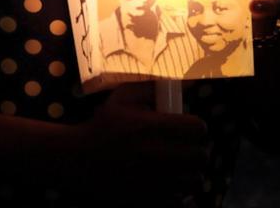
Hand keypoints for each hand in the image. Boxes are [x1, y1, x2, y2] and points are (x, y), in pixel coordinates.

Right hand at [72, 83, 207, 198]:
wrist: (79, 160)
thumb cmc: (103, 125)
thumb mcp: (123, 97)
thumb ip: (153, 88)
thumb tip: (188, 84)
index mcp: (150, 127)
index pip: (197, 128)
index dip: (194, 126)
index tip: (186, 127)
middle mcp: (156, 155)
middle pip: (201, 156)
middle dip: (195, 149)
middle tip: (183, 147)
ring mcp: (155, 182)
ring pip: (195, 180)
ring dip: (189, 172)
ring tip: (177, 165)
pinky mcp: (151, 201)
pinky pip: (182, 198)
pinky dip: (178, 190)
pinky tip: (166, 181)